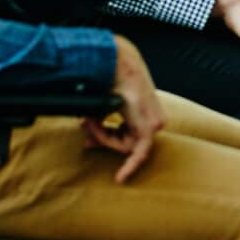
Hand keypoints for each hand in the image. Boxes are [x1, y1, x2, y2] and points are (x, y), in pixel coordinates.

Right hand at [81, 35, 165, 182]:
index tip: (90, 145)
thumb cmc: (110, 75)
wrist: (118, 62)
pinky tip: (120, 178)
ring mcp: (154, 122)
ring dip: (103, 135)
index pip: (124, 131)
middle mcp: (153, 116)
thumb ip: (100, 118)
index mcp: (145, 107)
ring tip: (88, 121)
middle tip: (84, 137)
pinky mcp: (149, 128)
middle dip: (101, 138)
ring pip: (124, 144)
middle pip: (123, 139)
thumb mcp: (105, 100)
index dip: (104, 137)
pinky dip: (130, 164)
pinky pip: (139, 152)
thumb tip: (87, 133)